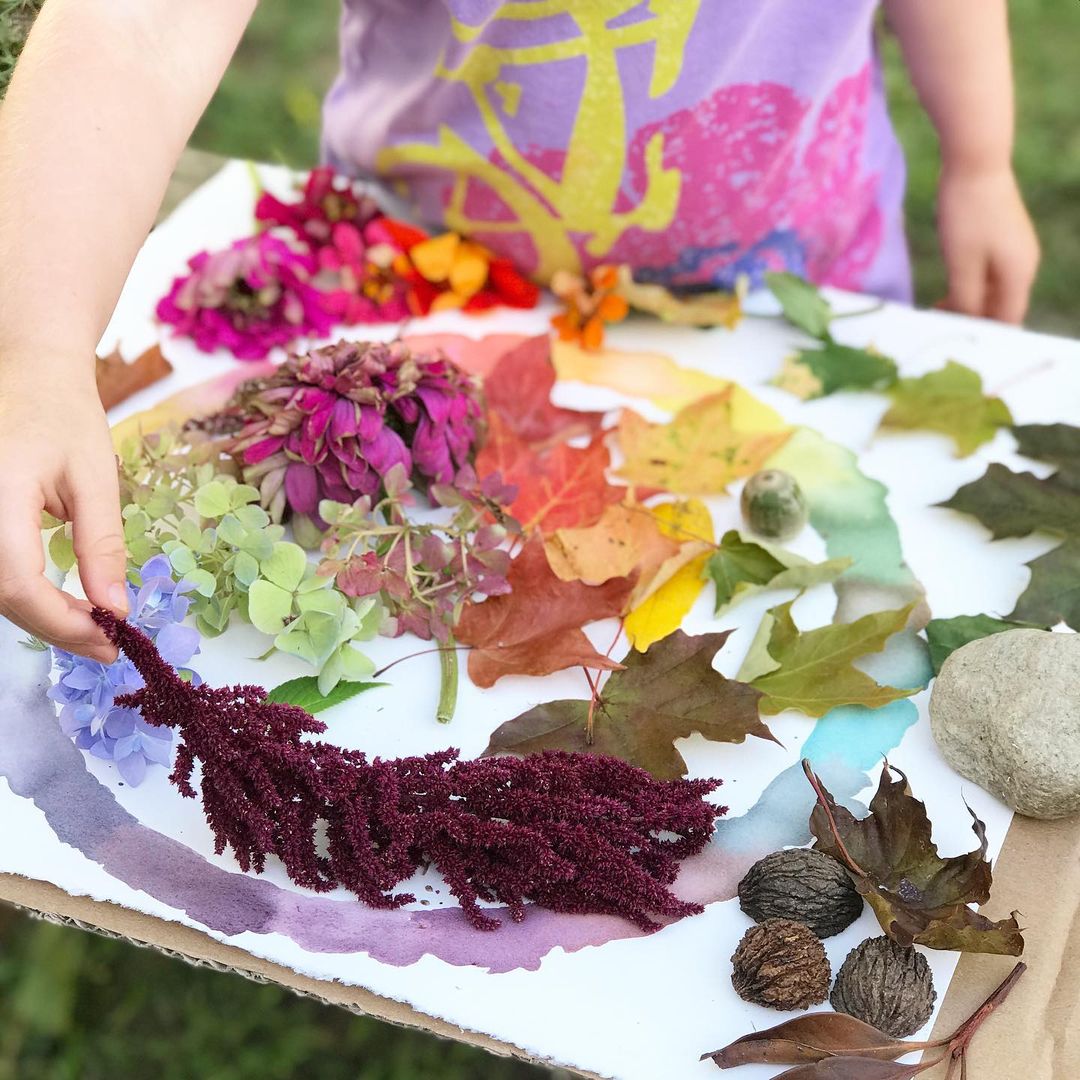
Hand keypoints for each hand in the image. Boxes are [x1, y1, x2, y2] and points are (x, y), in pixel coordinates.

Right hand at [0, 360, 125, 660]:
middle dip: (54, 627)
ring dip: (39, 615)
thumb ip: (102, 546)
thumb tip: (113, 610)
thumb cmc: (63, 414)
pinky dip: (23, 593)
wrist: (26, 371)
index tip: (109, 640)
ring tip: (90, 628)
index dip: (62, 622)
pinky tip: (60, 604)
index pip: (17, 583)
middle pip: (1, 595)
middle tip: (106, 644)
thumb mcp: (95, 479)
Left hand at [936, 164, 1039, 323]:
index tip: (951, 342)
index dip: (983, 338)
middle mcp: (1024, 265)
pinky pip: (989, 275)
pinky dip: (970, 287)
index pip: (1007, 322)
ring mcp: (1016, 251)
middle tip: (939, 329)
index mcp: (1020, 274)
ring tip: (937, 311)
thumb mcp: (961, 265)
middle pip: (1002, 309)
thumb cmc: (967, 215)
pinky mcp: (1004, 240)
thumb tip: (970, 327)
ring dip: (969, 305)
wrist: (975, 162)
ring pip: (994, 293)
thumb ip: (967, 301)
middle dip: (973, 322)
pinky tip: (946, 291)